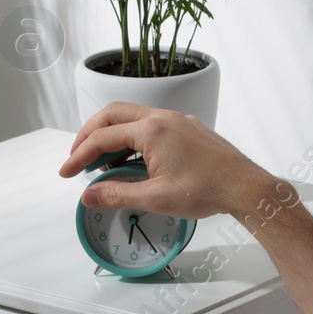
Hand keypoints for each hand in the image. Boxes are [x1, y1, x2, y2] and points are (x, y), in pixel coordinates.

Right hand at [58, 102, 274, 220]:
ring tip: (103, 164)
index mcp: (152, 130)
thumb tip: (89, 195)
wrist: (245, 187)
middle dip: (90, 134)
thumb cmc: (208, 190)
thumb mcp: (156, 198)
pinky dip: (134, 138)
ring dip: (113, 136)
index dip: (79, 155)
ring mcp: (178, 121)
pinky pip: (152, 126)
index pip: (102, 137)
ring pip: (134, 119)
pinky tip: (133, 160)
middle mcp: (164, 118)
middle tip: (77, 156)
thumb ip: (117, 194)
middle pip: (113, 115)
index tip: (67, 171)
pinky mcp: (189, 128)